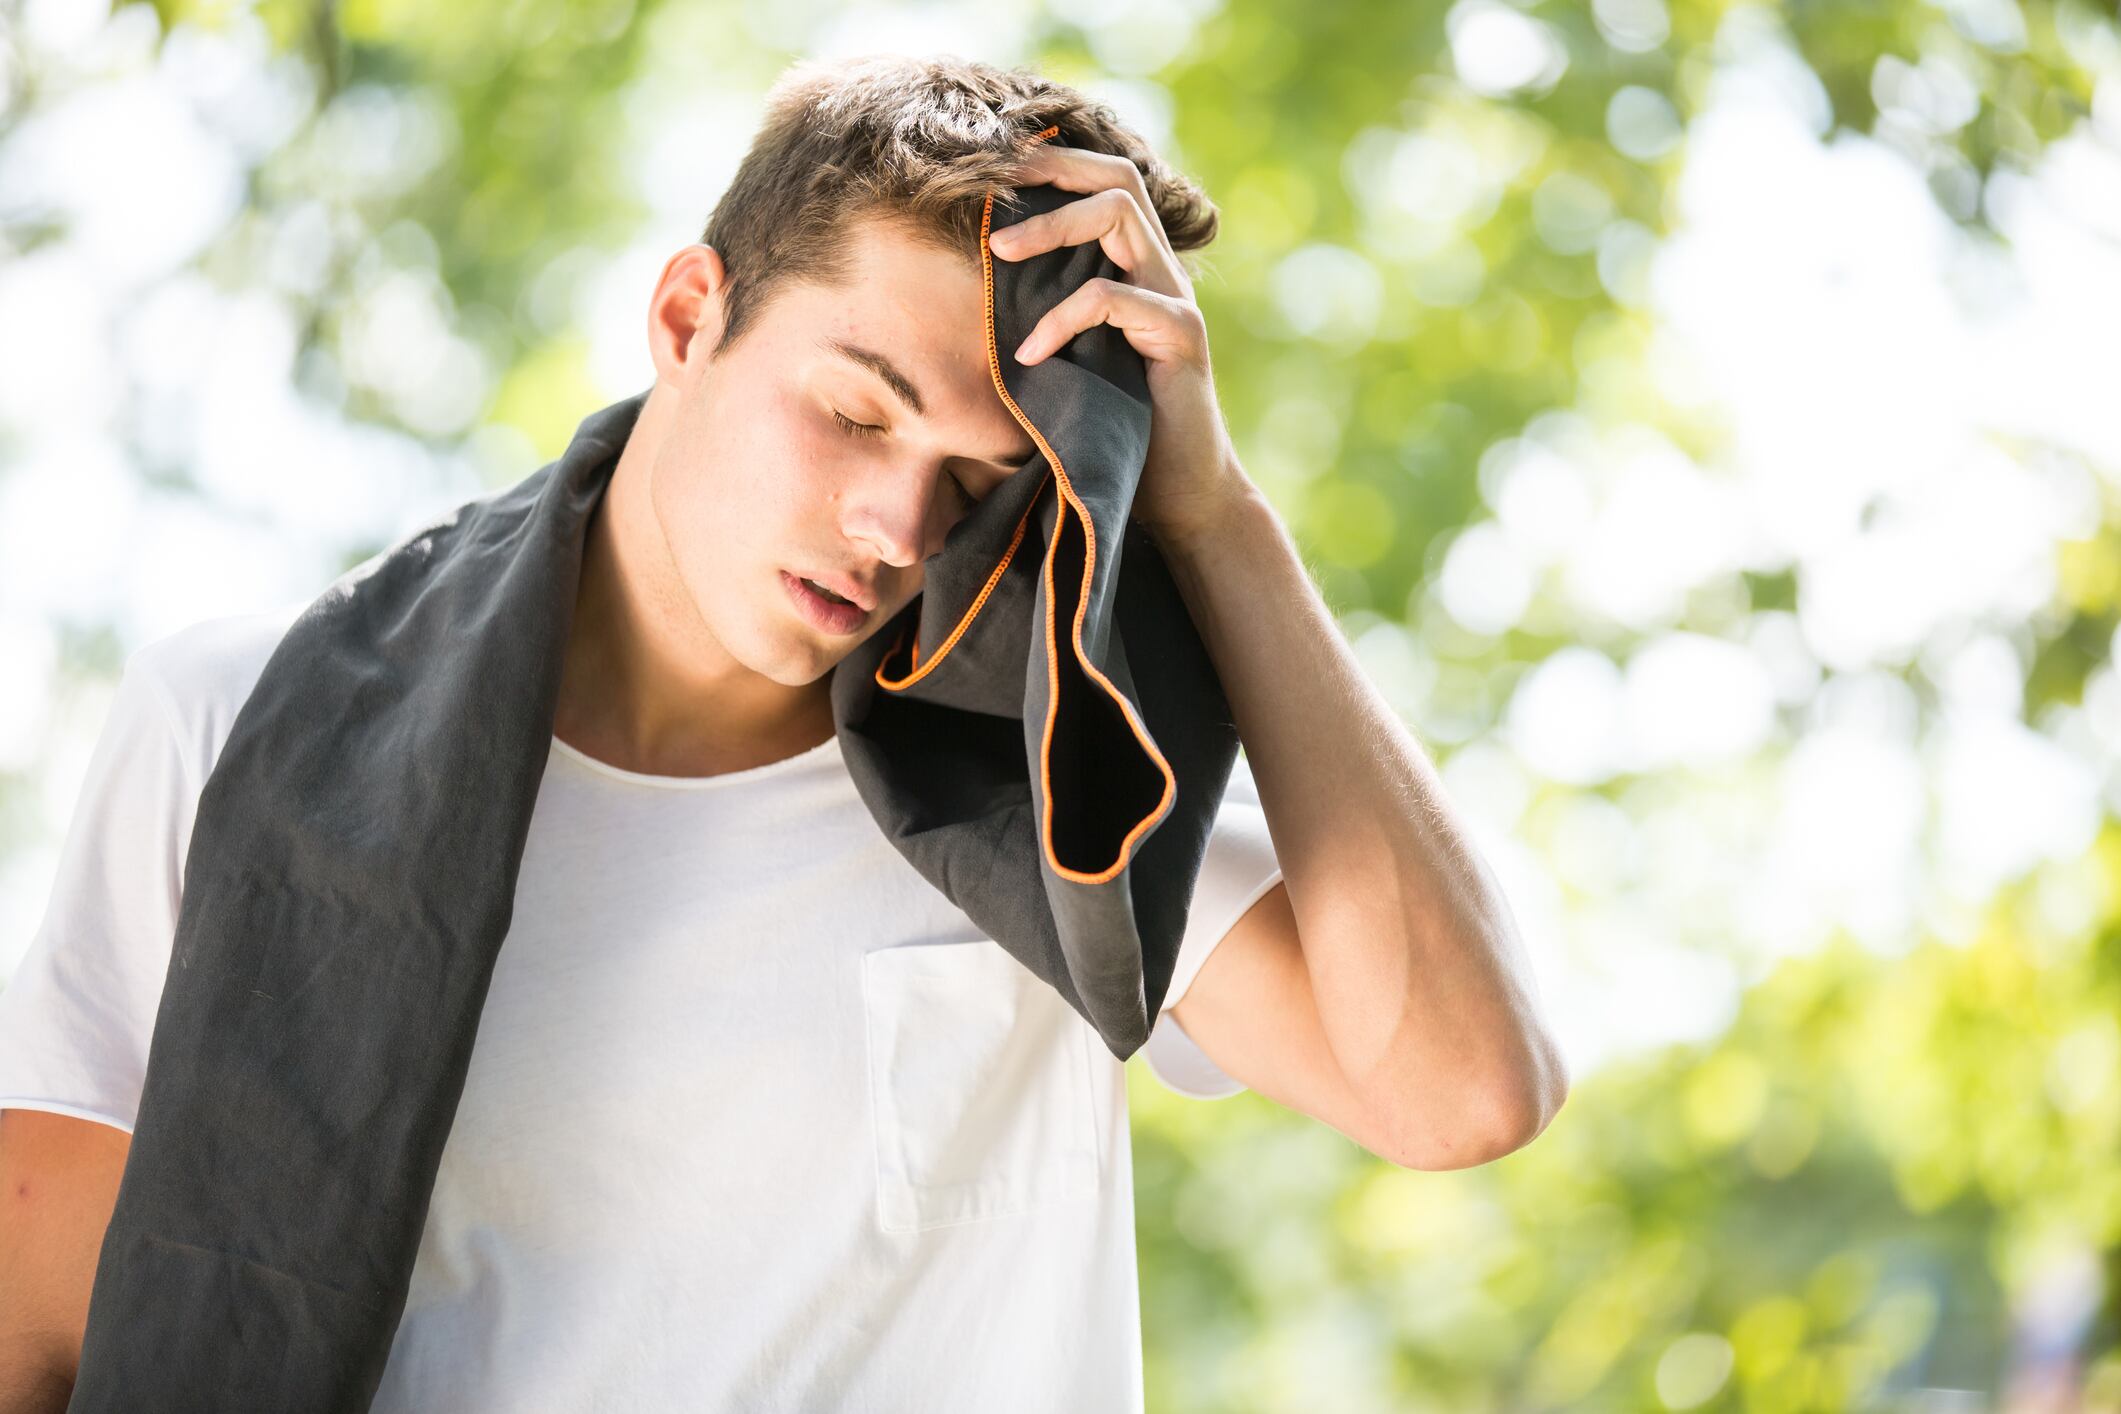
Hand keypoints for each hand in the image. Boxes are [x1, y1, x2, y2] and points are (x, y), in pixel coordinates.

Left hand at [987, 142, 1249, 550]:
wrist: (1177, 493)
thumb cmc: (1115, 429)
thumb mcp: (1070, 360)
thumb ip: (1043, 314)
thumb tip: (969, 287)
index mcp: (1134, 268)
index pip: (1102, 182)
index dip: (1052, 163)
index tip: (992, 170)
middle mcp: (1159, 271)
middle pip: (1117, 177)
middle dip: (1052, 172)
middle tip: (992, 193)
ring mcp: (1174, 299)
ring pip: (1119, 216)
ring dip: (1050, 227)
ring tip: (998, 255)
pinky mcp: (1182, 336)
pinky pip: (1113, 299)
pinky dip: (1063, 318)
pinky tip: (1030, 354)